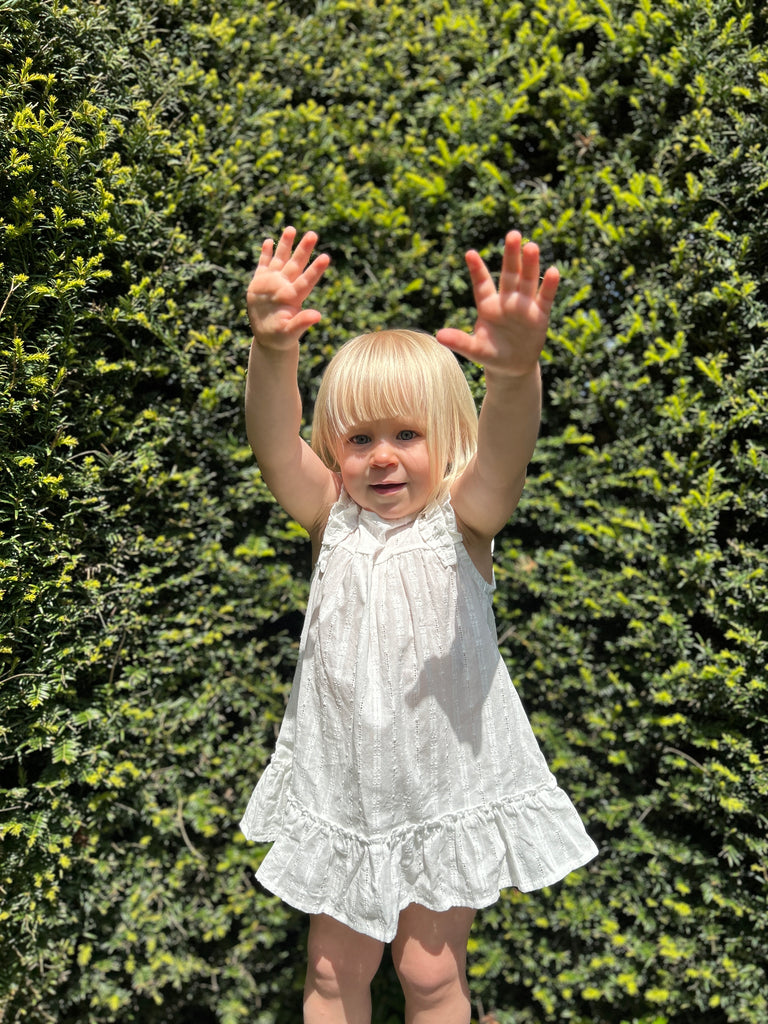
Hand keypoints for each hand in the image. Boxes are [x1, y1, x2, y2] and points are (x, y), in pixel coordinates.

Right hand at [246, 226, 329, 349]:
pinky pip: (264, 265)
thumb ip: (302, 323)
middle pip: (296, 265)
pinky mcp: (260, 282)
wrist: (269, 337)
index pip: (306, 280)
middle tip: (313, 234)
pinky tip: (269, 241)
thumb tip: (317, 316)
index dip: (315, 269)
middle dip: (303, 249)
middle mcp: (285, 286)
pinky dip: (265, 253)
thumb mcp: (290, 332)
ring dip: (285, 244)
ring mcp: (272, 282)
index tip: (326, 257)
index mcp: (293, 297)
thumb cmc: (281, 337)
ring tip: (292, 229)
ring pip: (281, 259)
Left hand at [436, 231, 558, 378]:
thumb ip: (460, 341)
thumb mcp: (474, 350)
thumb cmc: (490, 354)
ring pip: (527, 281)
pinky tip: (553, 271)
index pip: (482, 283)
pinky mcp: (539, 315)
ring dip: (530, 264)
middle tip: (512, 235)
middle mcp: (506, 300)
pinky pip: (544, 298)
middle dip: (511, 256)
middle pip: (509, 274)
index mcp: (488, 305)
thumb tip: (439, 336)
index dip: (476, 269)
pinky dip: (548, 286)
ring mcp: (524, 305)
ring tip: (531, 246)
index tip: (469, 254)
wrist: (512, 367)